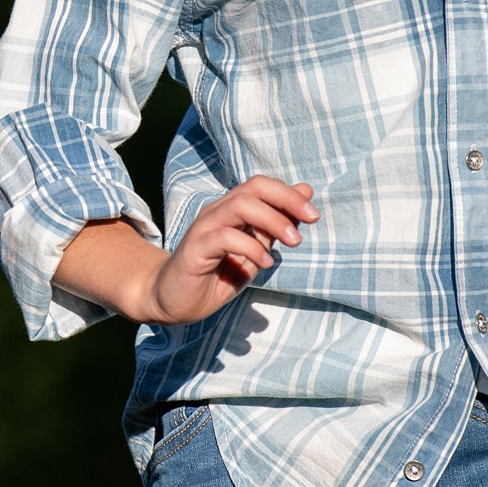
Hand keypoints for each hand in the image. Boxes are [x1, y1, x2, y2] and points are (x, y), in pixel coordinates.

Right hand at [141, 176, 317, 325]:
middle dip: (287, 200)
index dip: (289, 194)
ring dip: (273, 221)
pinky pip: (225, 237)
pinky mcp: (195, 249)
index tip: (313, 215)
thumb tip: (305, 193)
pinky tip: (265, 263)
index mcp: (231, 210)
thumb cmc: (216, 275)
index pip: (262, 186)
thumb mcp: (255, 252)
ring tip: (293, 241)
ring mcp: (204, 228)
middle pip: (253, 188)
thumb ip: (276, 226)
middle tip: (312, 220)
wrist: (174, 300)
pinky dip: (251, 247)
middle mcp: (217, 212)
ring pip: (240, 206)